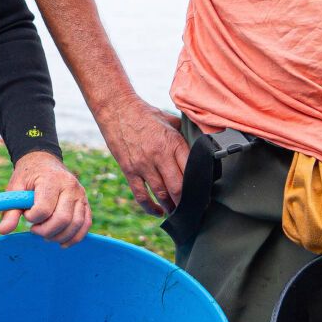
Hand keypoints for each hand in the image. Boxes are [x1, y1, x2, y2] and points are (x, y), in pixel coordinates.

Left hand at [0, 151, 91, 244]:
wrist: (44, 161)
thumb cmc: (28, 176)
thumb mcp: (15, 188)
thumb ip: (10, 210)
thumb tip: (3, 231)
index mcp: (51, 180)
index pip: (44, 209)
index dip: (32, 218)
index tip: (27, 215)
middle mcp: (69, 186)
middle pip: (62, 219)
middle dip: (46, 231)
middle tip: (35, 230)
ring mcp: (80, 194)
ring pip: (76, 224)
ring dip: (59, 236)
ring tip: (46, 235)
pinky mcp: (85, 202)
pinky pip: (85, 224)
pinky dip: (75, 237)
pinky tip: (62, 242)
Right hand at [97, 99, 188, 215]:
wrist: (117, 108)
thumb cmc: (145, 114)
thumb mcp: (170, 121)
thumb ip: (184, 135)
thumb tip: (199, 144)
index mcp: (173, 143)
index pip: (191, 170)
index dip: (199, 186)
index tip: (204, 195)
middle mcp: (160, 155)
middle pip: (178, 188)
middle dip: (186, 202)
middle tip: (193, 209)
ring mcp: (143, 164)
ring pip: (161, 194)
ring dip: (171, 207)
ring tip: (177, 212)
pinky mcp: (129, 170)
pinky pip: (141, 195)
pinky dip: (150, 208)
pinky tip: (158, 212)